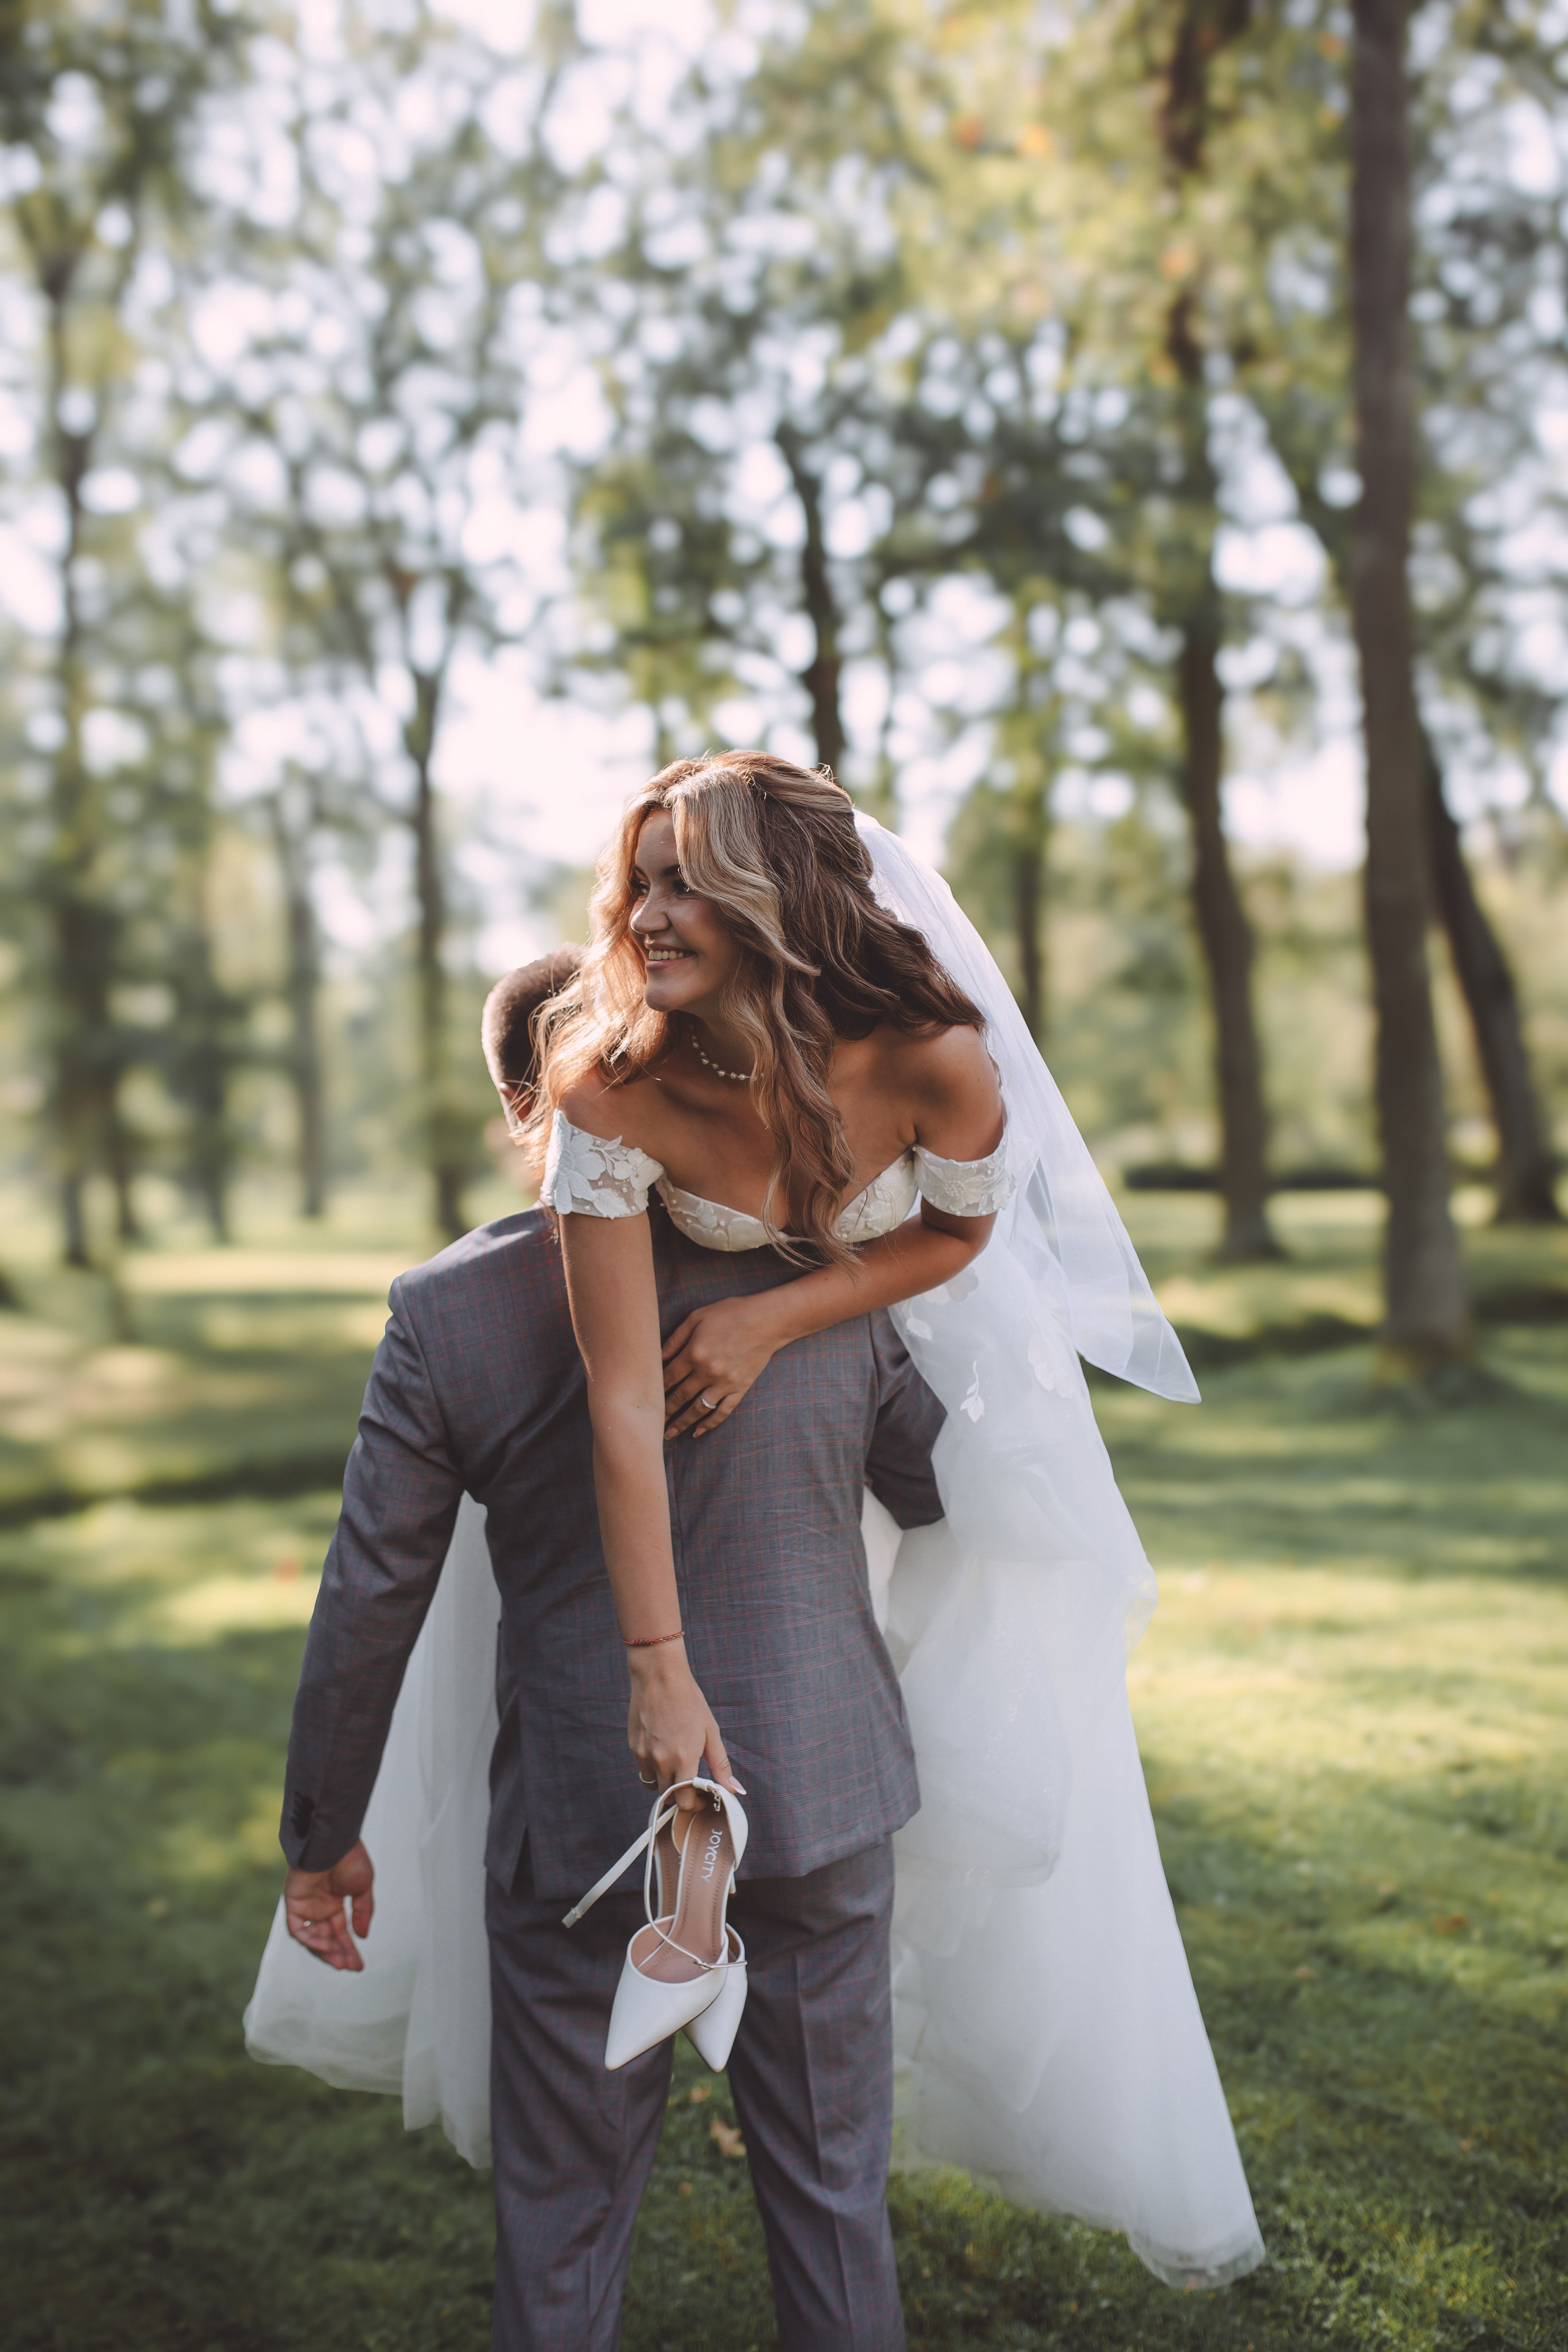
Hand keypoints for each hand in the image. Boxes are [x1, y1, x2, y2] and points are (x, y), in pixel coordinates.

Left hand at [284, 1840, 373, 1971]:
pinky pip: (298, 1929)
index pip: (340, 1931)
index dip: (349, 1948)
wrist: (334, 1842)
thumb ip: (362, 1912)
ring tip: (341, 1962)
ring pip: (312, 1938)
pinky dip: (310, 1940)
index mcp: (334, 1901)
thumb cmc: (350, 1858)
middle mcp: (318, 1906)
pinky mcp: (294, 1903)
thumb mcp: (363, 1888)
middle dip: (339, 1954)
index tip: (359, 1965)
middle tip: (351, 1967)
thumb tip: (362, 1936)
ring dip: (326, 1951)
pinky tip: (327, 1946)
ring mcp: (305, 1906)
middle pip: (327, 1938)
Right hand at [626, 1643, 745, 1812]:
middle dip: (682, 1795)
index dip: (696, 1805)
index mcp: (683, 1759)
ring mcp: (644, 1755)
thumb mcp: (710, 1731)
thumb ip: (721, 1765)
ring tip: (677, 1764)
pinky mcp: (634, 1747)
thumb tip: (735, 1790)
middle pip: (669, 1797)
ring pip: (654, 1785)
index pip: (685, 1803)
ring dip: (666, 1783)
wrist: (659, 1676)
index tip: (703, 1796)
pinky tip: (663, 1748)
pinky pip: (644, 1768)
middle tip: (693, 1782)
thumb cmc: (689, 1701)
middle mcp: (661, 1761)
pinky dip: (654, 1767)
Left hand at [662, 1294, 787, 1437]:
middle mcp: (708, 1372)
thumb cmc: (731, 1313)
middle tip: (651, 1422)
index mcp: (695, 1353)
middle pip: (680, 1397)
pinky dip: (709, 1424)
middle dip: (664, 1411)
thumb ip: (676, 1338)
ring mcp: (725, 1383)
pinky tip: (697, 1432)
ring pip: (698, 1409)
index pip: (668, 1377)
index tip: (645, 1398)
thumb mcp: (698, 1317)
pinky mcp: (740, 1388)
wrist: (768, 1320)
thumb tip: (657, 1357)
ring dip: (682, 1423)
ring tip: (669, 1434)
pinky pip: (723, 1411)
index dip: (655, 1389)